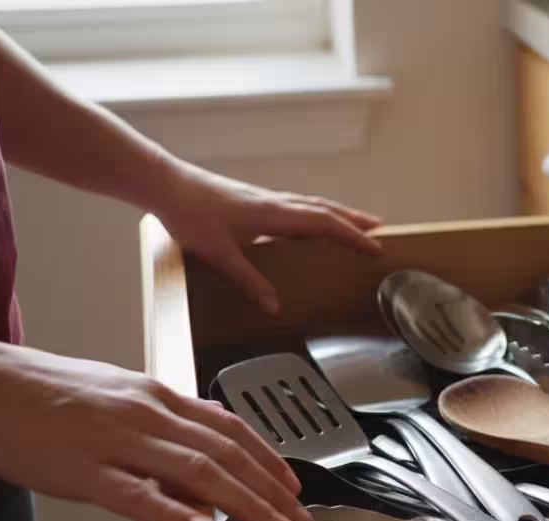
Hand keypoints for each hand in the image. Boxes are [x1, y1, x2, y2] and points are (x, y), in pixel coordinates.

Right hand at [0, 344, 308, 520]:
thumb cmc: (42, 391)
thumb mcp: (117, 392)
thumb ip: (163, 418)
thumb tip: (204, 443)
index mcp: (155, 395)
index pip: (229, 428)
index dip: (267, 459)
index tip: (292, 484)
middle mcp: (145, 413)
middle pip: (225, 453)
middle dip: (270, 489)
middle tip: (299, 517)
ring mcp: (115, 441)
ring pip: (196, 472)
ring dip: (243, 504)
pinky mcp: (81, 471)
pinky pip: (135, 495)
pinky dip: (172, 514)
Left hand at [152, 161, 381, 312]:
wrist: (167, 185)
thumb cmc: (190, 216)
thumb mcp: (220, 255)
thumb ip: (249, 281)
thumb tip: (274, 307)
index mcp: (273, 215)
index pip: (324, 223)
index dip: (352, 235)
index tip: (375, 246)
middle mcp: (275, 203)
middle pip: (325, 210)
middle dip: (355, 221)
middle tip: (381, 231)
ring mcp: (266, 199)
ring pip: (313, 204)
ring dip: (338, 214)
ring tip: (357, 223)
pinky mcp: (256, 200)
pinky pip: (298, 205)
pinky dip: (317, 213)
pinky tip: (314, 222)